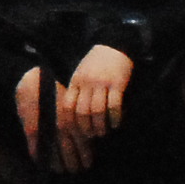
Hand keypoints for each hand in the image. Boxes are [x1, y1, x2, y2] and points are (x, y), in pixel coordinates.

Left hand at [55, 43, 134, 172]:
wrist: (113, 46)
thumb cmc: (95, 64)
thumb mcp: (80, 75)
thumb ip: (75, 91)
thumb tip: (71, 116)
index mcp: (75, 82)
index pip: (67, 106)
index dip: (70, 123)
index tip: (74, 134)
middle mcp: (86, 83)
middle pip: (82, 112)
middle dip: (85, 128)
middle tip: (90, 136)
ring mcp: (101, 83)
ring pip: (97, 111)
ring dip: (99, 126)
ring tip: (102, 133)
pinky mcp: (117, 83)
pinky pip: (114, 105)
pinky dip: (114, 118)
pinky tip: (116, 124)